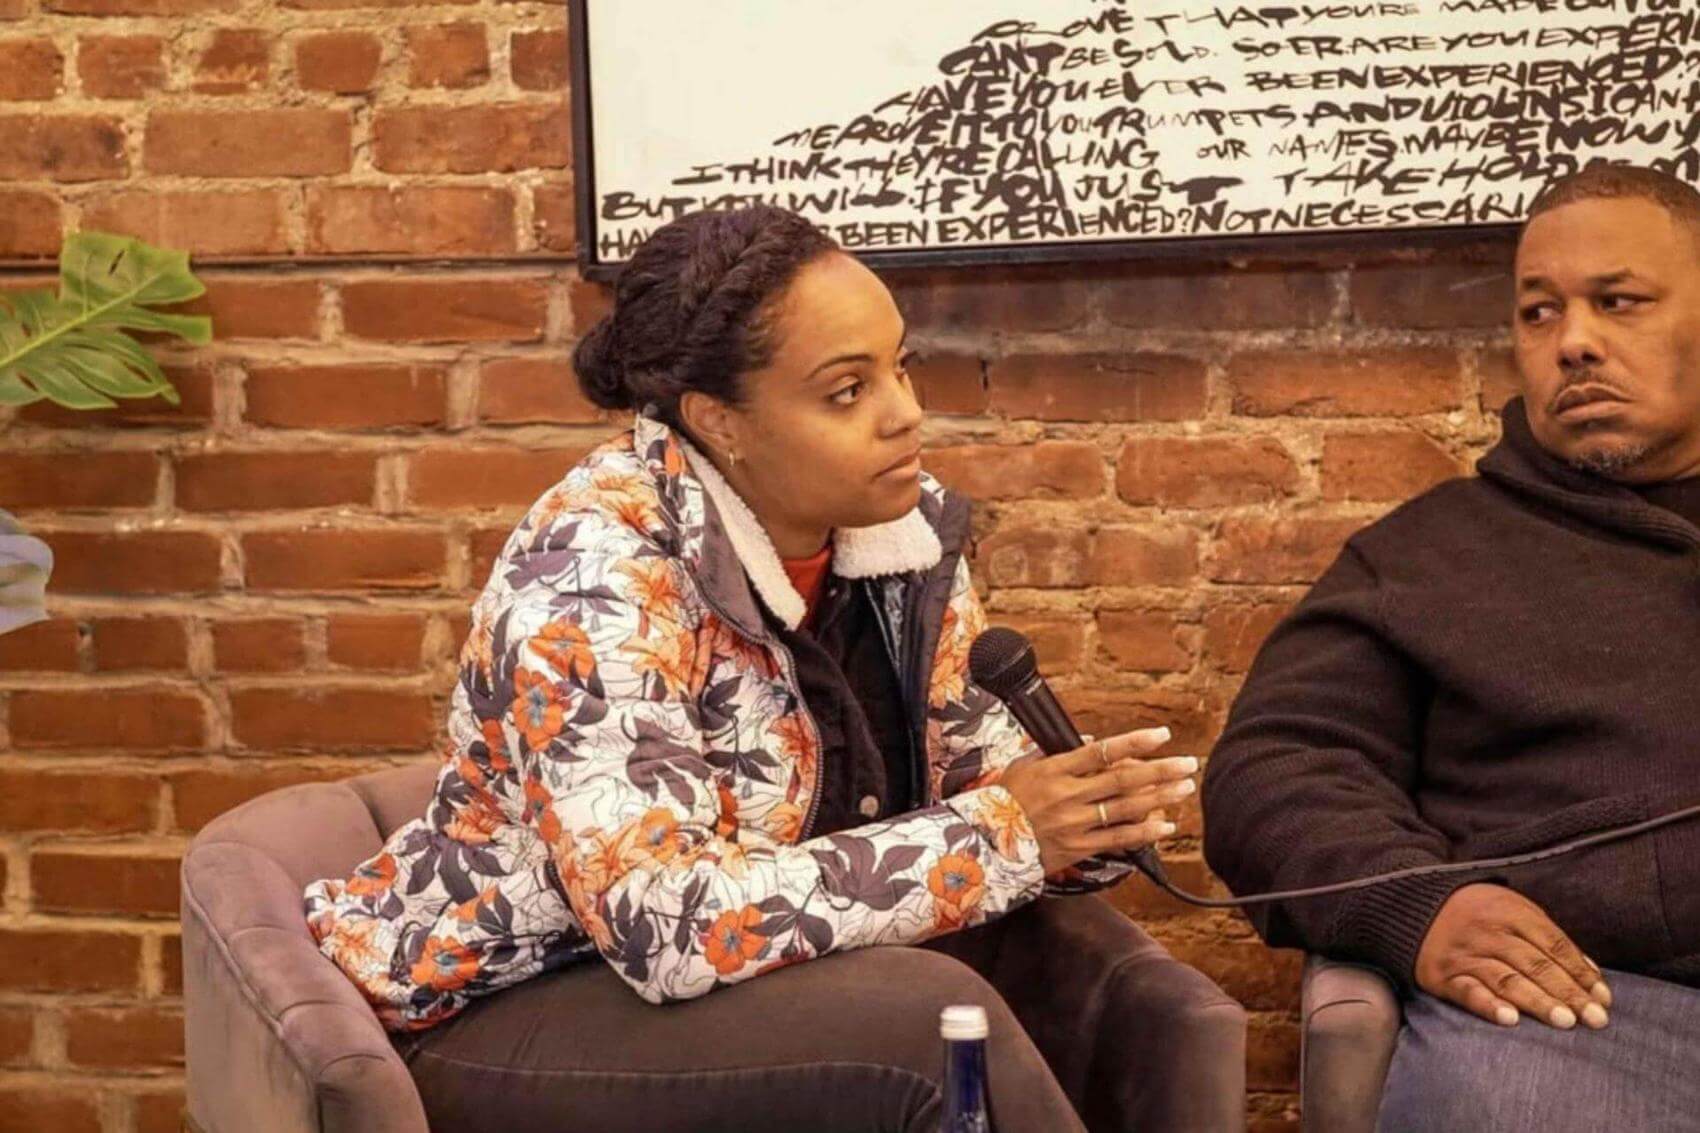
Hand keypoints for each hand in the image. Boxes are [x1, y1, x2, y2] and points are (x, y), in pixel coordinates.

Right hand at [999, 727, 1195, 873]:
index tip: (1162, 734)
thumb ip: (1060, 755)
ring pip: (1126, 808)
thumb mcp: (1024, 767)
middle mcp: (1067, 796)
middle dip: (1159, 770)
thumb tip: (1094, 744)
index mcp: (1054, 770)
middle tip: (1187, 763)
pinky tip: (1165, 826)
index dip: (1135, 742)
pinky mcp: (1078, 848)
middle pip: (1123, 780)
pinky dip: (1144, 833)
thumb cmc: (1003, 799)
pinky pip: (1117, 840)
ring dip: (1159, 798)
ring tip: (1184, 788)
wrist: (984, 842)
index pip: (1102, 751)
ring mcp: (1074, 823)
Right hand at [1414, 883, 1611, 1029]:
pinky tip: (1509, 1020)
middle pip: (1535, 964)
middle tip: (1594, 1019)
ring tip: (1564, 1021)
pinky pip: (1467, 991)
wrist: (1412, 905)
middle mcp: (1488, 932)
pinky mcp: (1441, 974)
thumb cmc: (1475, 912)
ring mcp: (1464, 953)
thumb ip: (1548, 938)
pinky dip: (1488, 1005)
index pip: (1554, 944)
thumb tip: (1590, 974)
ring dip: (1537, 1001)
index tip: (1604, 999)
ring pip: (1506, 979)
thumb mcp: (1512, 909)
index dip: (1580, 972)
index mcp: (1510, 912)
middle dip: (1567, 992)